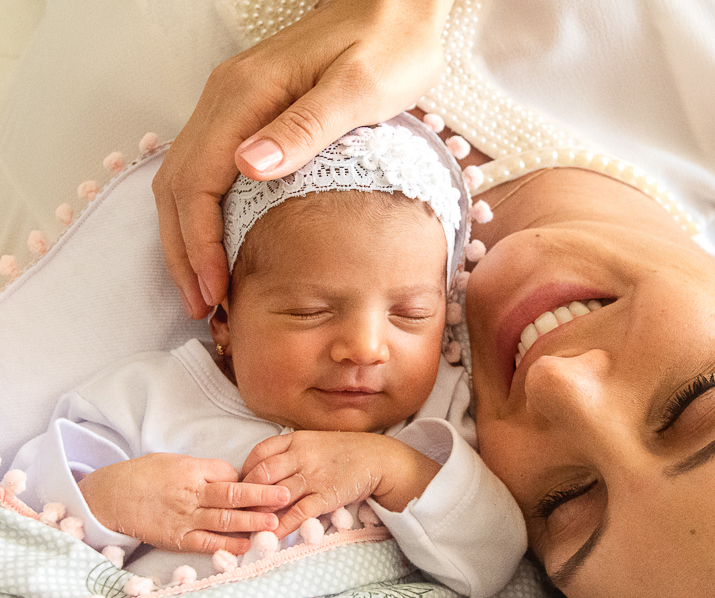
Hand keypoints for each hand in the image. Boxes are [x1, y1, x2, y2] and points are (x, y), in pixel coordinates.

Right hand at [79, 454, 290, 554]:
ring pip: (223, 521)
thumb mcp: (175, 461)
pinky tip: (247, 546)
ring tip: (275, 523)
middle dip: (262, 496)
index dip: (252, 480)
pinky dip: (228, 546)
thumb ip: (205, 470)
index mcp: (191, 471)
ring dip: (251, 522)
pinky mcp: (176, 539)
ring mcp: (184, 518)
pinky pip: (206, 543)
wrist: (108, 498)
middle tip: (287, 495)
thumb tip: (235, 478)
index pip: (229, 474)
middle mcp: (190, 494)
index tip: (274, 480)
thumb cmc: (143, 476)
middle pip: (231, 495)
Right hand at [153, 0, 453, 317]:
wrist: (394, 7)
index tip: (215, 291)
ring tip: (205, 292)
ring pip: (186, 180)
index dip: (201, 243)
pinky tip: (220, 248)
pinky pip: (207, 171)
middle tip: (203, 309)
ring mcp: (232, 105)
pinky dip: (205, 216)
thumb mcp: (359, 88)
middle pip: (179, 186)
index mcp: (245, 95)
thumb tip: (247, 167)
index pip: (200, 181)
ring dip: (188, 238)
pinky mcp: (248, 114)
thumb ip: (305, 127)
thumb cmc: (388, 46)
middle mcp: (226, 99)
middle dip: (185, 252)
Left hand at [241, 431, 439, 537]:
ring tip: (247, 526)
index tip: (239, 485)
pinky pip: (298, 512)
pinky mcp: (326, 495)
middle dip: (245, 494)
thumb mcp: (315, 442)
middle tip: (237, 509)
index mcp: (296, 439)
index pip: (259, 453)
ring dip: (259, 513)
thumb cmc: (346, 452)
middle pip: (262, 474)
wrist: (380, 458)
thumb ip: (292, 452)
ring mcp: (313, 476)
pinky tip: (272, 536)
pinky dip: (282, 525)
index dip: (245, 470)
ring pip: (276, 494)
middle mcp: (302, 455)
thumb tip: (265, 469)